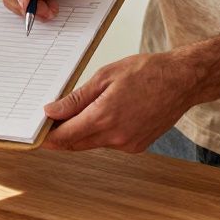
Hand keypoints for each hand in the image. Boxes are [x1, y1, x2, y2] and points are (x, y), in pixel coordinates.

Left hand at [41, 52, 199, 151]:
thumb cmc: (148, 72)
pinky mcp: (137, 146)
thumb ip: (77, 98)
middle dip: (61, 136)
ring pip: (93, 144)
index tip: (37, 133)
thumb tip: (52, 111)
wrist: (183, 81)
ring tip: (80, 113)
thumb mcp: (106, 77)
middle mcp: (116, 137)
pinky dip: (101, 133)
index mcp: (105, 117)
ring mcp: (128, 144)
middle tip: (50, 123)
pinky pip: (109, 143)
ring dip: (82, 133)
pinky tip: (105, 116)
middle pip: (77, 143)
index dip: (48, 136)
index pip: (66, 136)